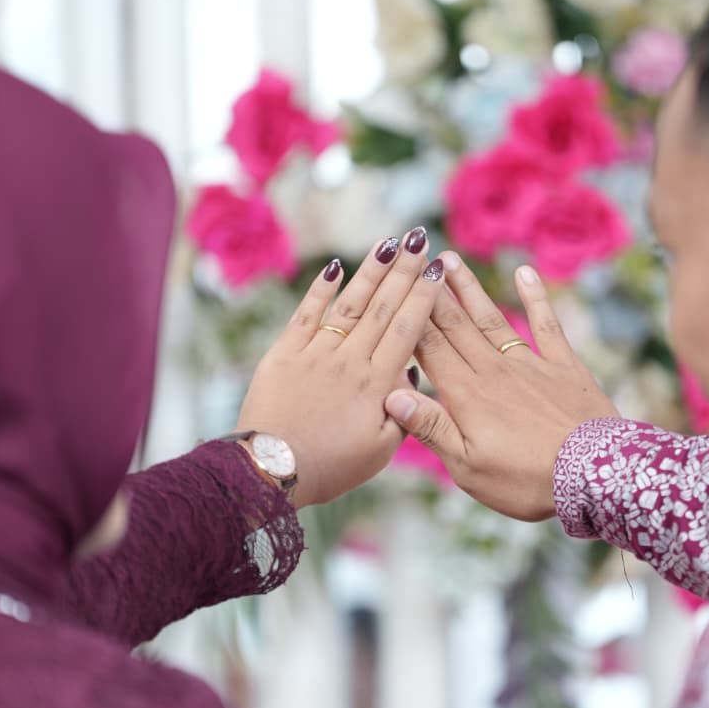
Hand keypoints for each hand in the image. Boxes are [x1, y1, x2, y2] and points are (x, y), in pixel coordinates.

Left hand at [237, 230, 444, 507]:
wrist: (272, 470)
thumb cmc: (332, 467)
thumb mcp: (380, 450)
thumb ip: (403, 410)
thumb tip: (410, 374)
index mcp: (378, 384)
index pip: (407, 329)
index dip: (423, 296)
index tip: (436, 269)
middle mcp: (350, 361)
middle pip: (383, 307)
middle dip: (403, 270)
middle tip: (418, 238)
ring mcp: (315, 354)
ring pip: (349, 304)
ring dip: (370, 271)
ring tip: (387, 242)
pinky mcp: (284, 354)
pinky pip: (306, 314)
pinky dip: (320, 290)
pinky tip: (334, 268)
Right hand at [384, 253, 617, 520]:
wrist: (597, 477)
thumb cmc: (527, 481)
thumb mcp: (469, 467)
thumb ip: (431, 428)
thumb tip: (391, 394)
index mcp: (466, 396)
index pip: (428, 347)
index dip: (409, 316)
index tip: (394, 287)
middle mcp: (494, 371)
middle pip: (455, 325)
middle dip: (432, 292)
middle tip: (415, 258)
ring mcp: (530, 365)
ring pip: (491, 318)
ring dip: (469, 288)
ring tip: (450, 259)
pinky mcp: (564, 367)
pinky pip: (546, 324)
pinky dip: (536, 297)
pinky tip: (524, 273)